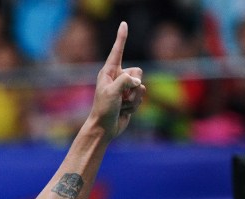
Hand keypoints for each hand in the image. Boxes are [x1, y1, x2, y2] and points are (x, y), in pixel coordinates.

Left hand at [88, 22, 144, 140]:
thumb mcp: (111, 92)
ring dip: (133, 99)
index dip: (122, 37)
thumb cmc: (103, 109)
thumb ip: (125, 81)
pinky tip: (124, 111)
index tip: (124, 24)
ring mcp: (125, 88)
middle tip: (121, 97)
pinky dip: (134, 106)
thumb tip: (138, 82)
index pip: (117, 51)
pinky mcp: (130, 98)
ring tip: (121, 105)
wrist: (104, 128)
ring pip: (141, 86)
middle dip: (133, 85)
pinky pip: (141, 97)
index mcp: (108, 72)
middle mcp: (117, 77)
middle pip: (138, 71)